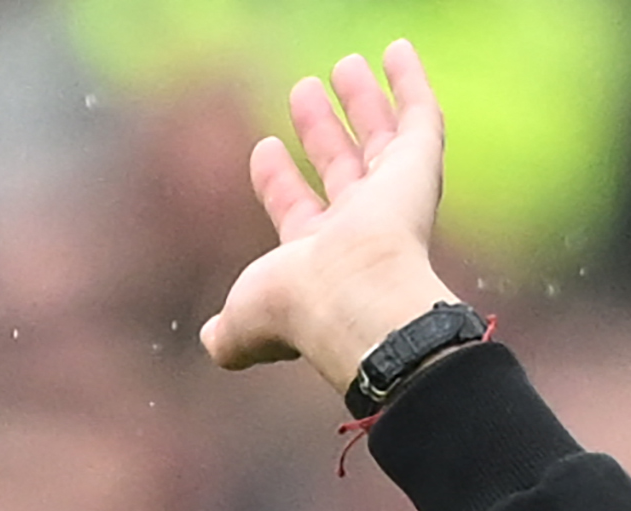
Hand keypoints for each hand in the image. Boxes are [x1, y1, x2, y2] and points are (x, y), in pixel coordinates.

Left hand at [200, 42, 459, 392]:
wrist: (354, 300)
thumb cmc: (297, 309)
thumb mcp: (241, 321)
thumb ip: (225, 333)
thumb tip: (209, 340)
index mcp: (317, 259)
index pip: (296, 208)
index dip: (278, 180)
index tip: (265, 146)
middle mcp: (358, 228)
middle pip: (339, 166)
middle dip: (321, 131)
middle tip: (303, 91)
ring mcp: (392, 196)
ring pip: (379, 138)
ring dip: (362, 101)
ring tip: (345, 65)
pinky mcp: (420, 166)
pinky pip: (420, 115)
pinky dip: (410, 82)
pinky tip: (398, 50)